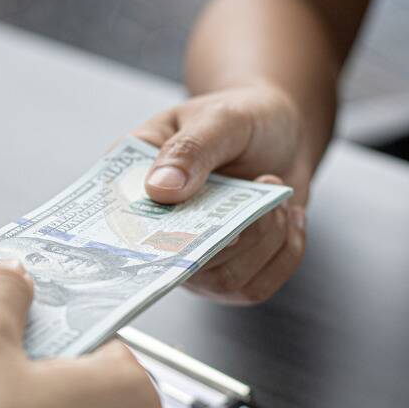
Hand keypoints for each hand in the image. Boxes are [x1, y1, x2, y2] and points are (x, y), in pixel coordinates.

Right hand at [133, 83, 309, 303]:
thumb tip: (159, 190)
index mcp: (135, 181)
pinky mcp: (228, 274)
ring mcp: (192, 258)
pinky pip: (255, 288)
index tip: (189, 224)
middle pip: (180, 263)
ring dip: (266, 240)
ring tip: (277, 198)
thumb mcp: (220, 119)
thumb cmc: (243, 119)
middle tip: (265, 181)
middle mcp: (157, 230)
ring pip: (225, 281)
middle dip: (236, 231)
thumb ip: (190, 150)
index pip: (118, 223)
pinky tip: (289, 218)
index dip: (144, 234)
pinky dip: (285, 253)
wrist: (283, 133)